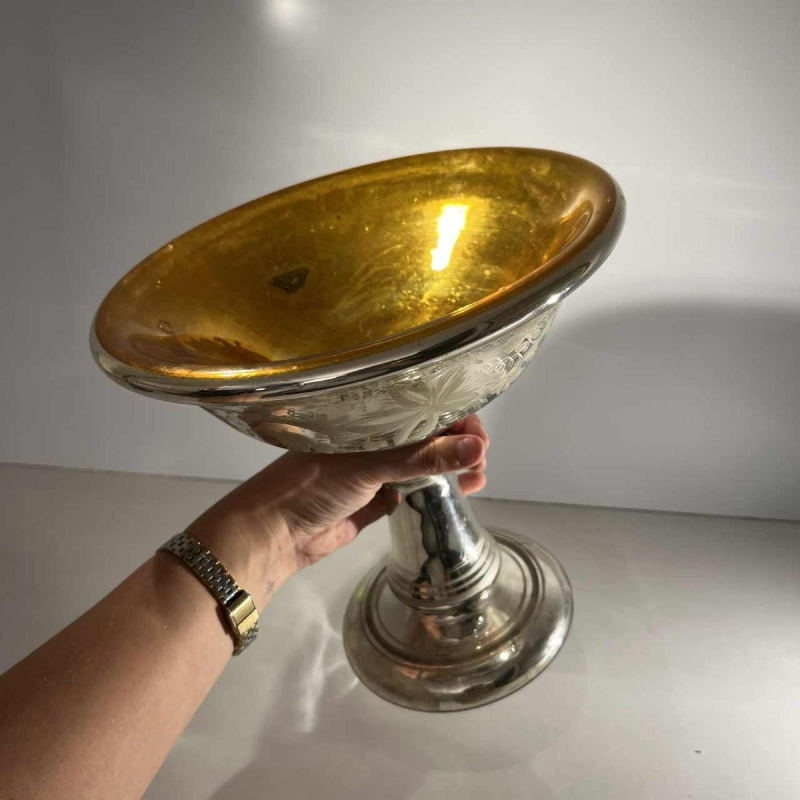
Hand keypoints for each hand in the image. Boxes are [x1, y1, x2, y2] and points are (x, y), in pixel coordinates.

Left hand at [186, 415, 488, 606]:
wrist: (276, 533)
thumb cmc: (314, 483)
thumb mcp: (370, 463)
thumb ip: (424, 456)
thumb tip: (477, 448)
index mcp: (367, 416)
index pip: (420, 406)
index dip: (453, 417)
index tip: (478, 436)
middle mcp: (374, 438)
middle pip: (427, 434)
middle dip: (459, 444)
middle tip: (481, 460)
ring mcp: (376, 469)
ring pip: (425, 462)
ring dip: (452, 467)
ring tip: (477, 478)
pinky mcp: (377, 499)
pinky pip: (414, 488)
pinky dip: (437, 488)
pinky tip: (460, 491)